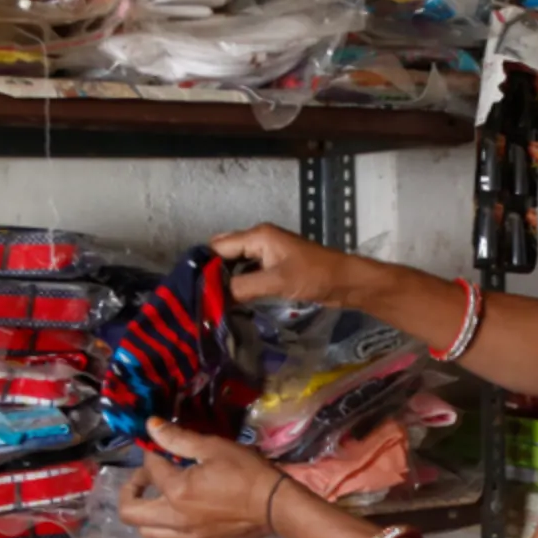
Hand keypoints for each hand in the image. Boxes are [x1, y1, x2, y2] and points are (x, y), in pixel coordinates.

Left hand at [118, 419, 289, 537]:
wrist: (275, 506)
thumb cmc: (246, 472)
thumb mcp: (213, 448)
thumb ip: (177, 439)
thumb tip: (150, 426)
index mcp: (176, 492)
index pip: (149, 471)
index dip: (150, 455)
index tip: (159, 448)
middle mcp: (175, 519)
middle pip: (130, 514)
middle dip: (131, 491)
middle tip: (144, 478)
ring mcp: (188, 537)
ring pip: (147, 531)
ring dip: (145, 513)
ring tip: (160, 496)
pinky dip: (167, 524)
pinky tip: (182, 510)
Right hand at [211, 223, 359, 306]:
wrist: (345, 281)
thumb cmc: (313, 277)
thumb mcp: (276, 282)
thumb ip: (243, 287)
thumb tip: (214, 297)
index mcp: (258, 236)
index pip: (218, 247)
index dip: (204, 266)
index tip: (191, 288)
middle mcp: (259, 240)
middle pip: (224, 253)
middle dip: (212, 272)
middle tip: (199, 297)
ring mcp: (267, 252)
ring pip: (236, 263)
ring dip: (225, 279)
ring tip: (210, 301)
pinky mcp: (274, 266)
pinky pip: (248, 271)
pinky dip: (239, 283)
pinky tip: (230, 300)